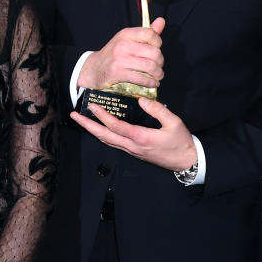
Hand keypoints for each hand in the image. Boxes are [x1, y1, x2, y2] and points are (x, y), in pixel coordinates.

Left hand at [71, 96, 195, 171]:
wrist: (185, 161)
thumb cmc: (181, 142)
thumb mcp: (174, 123)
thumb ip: (158, 110)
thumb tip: (142, 99)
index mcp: (140, 138)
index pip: (116, 126)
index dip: (103, 116)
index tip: (93, 106)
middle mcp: (132, 146)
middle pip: (104, 136)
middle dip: (88, 126)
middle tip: (75, 116)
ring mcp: (131, 150)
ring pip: (107, 141)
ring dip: (93, 131)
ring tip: (82, 121)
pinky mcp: (133, 152)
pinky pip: (113, 143)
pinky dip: (103, 135)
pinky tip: (99, 129)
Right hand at [80, 17, 165, 90]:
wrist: (94, 69)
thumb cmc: (114, 54)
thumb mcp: (128, 40)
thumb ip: (146, 33)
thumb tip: (161, 21)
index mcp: (126, 34)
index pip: (150, 34)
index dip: (158, 42)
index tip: (157, 49)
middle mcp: (123, 45)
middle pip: (154, 52)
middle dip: (160, 61)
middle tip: (159, 66)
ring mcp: (120, 59)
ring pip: (150, 66)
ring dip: (158, 73)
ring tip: (158, 75)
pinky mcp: (118, 73)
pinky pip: (141, 78)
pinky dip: (150, 82)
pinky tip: (153, 83)